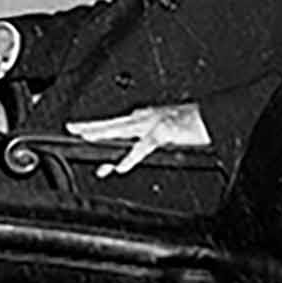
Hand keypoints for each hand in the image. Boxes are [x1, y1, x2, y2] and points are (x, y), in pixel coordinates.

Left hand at [67, 103, 210, 176]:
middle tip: (71, 128)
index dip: (95, 127)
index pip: (113, 123)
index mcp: (144, 117)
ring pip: (120, 128)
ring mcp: (153, 124)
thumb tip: (132, 151)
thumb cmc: (192, 124)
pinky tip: (120, 166)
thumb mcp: (165, 129)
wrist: (211, 116)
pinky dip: (130, 158)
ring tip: (85, 136)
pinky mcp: (164, 133)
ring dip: (102, 133)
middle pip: (110, 123)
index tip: (78, 131)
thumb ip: (148, 136)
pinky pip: (143, 147)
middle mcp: (144, 118)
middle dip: (89, 125)